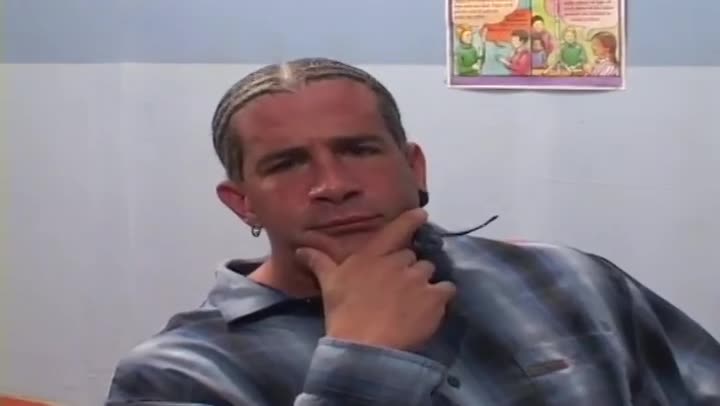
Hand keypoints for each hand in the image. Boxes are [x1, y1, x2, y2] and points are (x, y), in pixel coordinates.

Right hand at [296, 209, 455, 350]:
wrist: (364, 345)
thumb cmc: (343, 312)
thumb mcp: (329, 283)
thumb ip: (319, 262)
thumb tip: (300, 249)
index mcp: (373, 255)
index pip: (397, 229)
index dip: (411, 220)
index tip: (422, 214)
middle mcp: (398, 261)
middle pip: (412, 256)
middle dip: (407, 268)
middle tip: (398, 286)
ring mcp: (418, 278)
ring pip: (429, 271)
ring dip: (424, 281)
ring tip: (414, 299)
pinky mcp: (435, 298)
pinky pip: (447, 289)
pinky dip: (442, 295)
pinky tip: (433, 306)